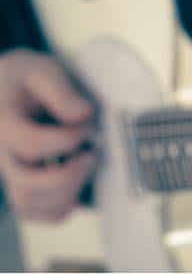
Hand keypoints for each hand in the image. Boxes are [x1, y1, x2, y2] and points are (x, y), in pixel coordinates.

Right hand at [0, 49, 95, 221]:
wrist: (7, 87)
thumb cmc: (27, 78)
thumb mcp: (42, 70)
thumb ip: (61, 91)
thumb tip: (84, 114)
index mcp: (3, 123)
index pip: (30, 144)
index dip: (66, 139)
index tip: (87, 125)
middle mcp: (2, 154)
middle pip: (27, 184)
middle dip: (67, 176)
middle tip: (91, 154)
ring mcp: (10, 172)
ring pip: (29, 203)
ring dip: (66, 193)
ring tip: (86, 166)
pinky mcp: (21, 183)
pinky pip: (34, 211)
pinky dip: (58, 208)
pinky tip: (78, 187)